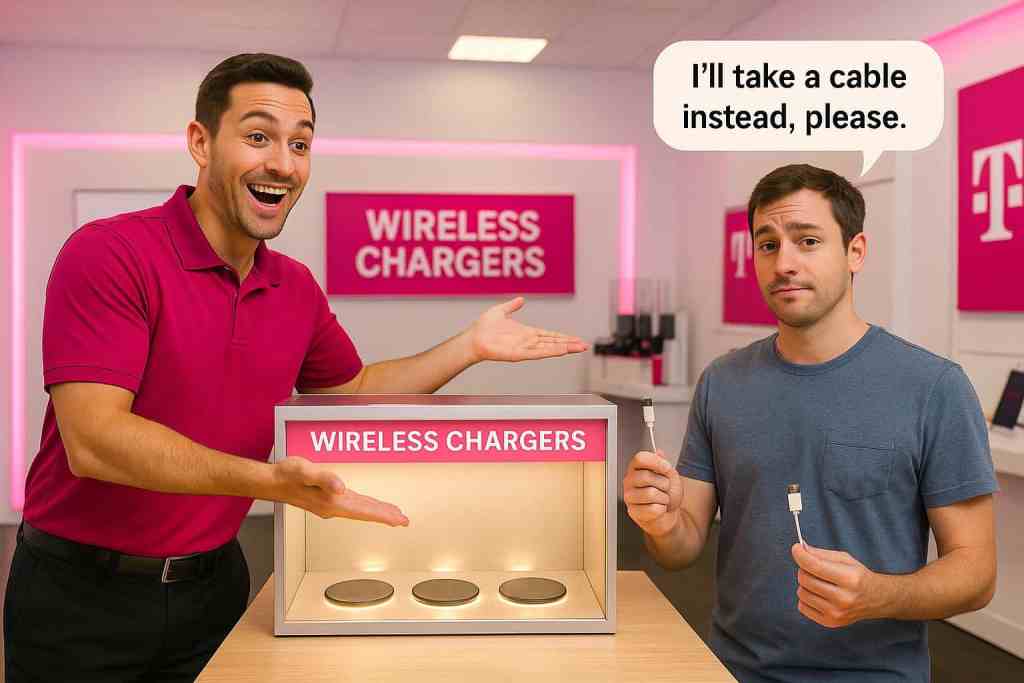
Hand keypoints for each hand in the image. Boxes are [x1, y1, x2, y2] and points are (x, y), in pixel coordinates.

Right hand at [274, 457, 408, 526]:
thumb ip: (324, 478)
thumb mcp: (305, 471)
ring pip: (360, 510)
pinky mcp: (327, 500)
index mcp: (331, 502)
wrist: (272, 481)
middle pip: (365, 513)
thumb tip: (341, 487)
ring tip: (393, 516)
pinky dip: (366, 507)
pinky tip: (369, 507)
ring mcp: (329, 505)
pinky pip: (353, 506)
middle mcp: (332, 507)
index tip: (399, 520)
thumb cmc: (287, 475)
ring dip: (377, 513)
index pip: (364, 510)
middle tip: (404, 521)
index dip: (383, 515)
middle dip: (386, 517)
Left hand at [468, 297, 587, 362]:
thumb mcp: (501, 311)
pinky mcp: (519, 354)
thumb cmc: (484, 327)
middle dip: (570, 344)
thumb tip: (521, 299)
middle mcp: (528, 342)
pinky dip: (550, 352)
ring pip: (549, 348)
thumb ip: (512, 306)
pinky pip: (537, 353)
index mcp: (526, 333)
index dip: (563, 337)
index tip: (576, 338)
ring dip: (565, 348)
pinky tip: (561, 351)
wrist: (473, 338)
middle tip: (585, 345)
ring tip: (579, 348)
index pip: (550, 335)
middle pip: (554, 343)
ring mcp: (524, 349)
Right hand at [623, 449, 682, 536]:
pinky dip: (662, 509)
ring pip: (650, 493)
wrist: (669, 514)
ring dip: (664, 498)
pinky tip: (659, 509)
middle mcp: (629, 481)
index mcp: (636, 468)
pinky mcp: (633, 512)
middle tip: (664, 488)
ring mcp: (629, 496)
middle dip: (663, 483)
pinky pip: (653, 508)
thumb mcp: (670, 475)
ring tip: (662, 499)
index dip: (656, 462)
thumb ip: (663, 463)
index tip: (666, 468)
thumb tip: (658, 451)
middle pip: (645, 476)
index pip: (640, 458)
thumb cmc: (667, 493)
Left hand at [791, 543, 881, 627]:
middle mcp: (843, 598)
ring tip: (818, 582)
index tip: (796, 549)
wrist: (875, 599)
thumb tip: (800, 549)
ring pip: (802, 593)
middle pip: (805, 579)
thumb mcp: (845, 559)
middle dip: (804, 569)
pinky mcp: (830, 622)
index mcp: (849, 578)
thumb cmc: (858, 576)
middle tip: (812, 567)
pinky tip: (818, 595)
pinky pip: (802, 607)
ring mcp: (836, 613)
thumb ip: (821, 554)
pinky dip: (806, 598)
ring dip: (805, 584)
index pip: (814, 566)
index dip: (801, 555)